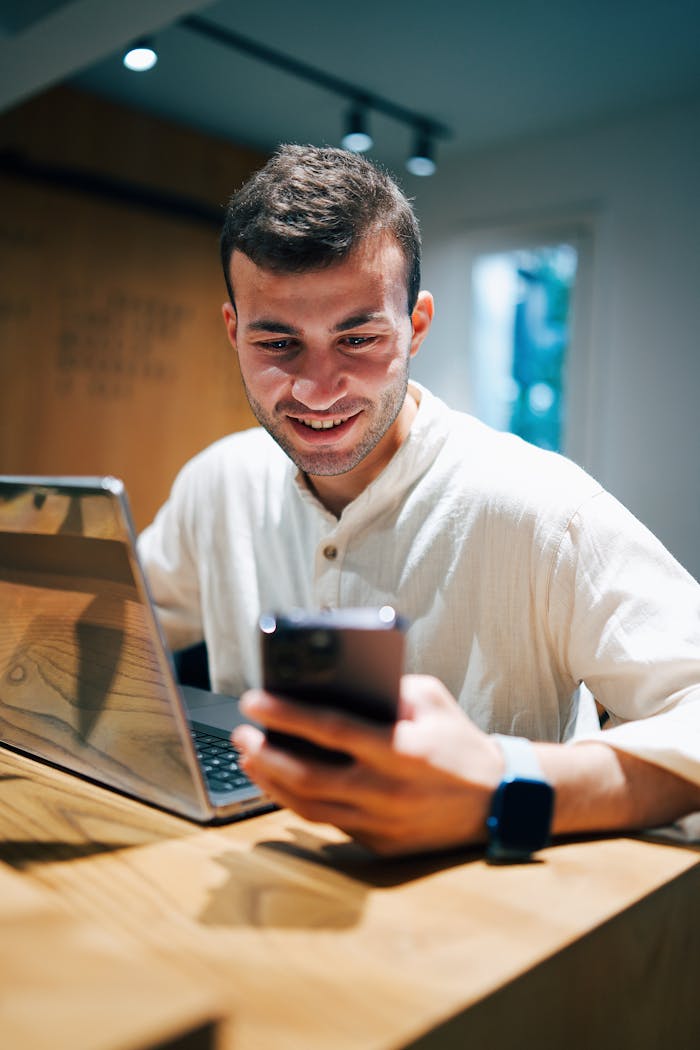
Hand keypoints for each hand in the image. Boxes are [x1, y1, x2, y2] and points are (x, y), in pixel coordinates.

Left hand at [232, 674, 503, 856]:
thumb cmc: (459, 742)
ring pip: (309, 807)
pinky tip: (281, 783)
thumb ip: (389, 689)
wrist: (497, 801)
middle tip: (242, 733)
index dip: (286, 715)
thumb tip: (340, 682)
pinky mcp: (379, 845)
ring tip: (250, 757)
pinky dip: (298, 803)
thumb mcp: (431, 700)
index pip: (330, 730)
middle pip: (307, 776)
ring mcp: (381, 823)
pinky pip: (328, 824)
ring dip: (271, 781)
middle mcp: (386, 791)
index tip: (254, 701)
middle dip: (265, 753)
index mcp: (400, 749)